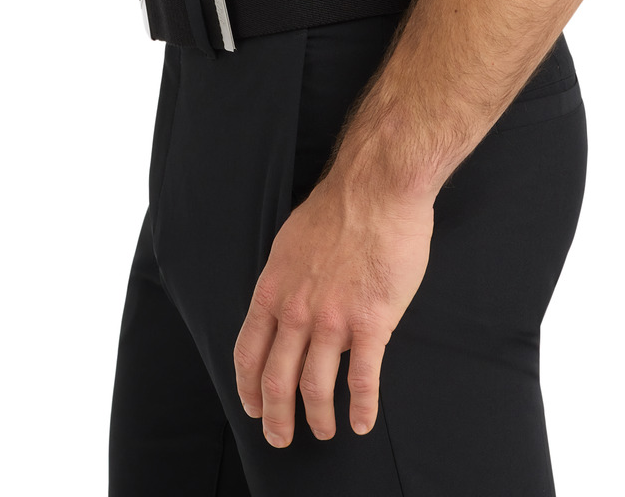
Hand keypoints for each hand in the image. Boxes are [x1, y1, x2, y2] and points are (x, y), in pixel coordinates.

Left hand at [232, 170, 434, 446]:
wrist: (377, 186)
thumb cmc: (338, 208)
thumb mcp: (292, 243)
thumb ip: (288, 281)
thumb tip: (290, 308)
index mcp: (273, 289)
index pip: (248, 351)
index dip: (248, 386)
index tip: (252, 407)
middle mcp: (296, 310)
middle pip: (276, 380)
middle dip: (276, 418)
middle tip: (280, 438)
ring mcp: (333, 319)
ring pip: (316, 387)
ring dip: (318, 418)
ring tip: (324, 432)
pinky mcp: (372, 322)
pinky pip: (363, 379)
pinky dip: (362, 408)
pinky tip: (364, 422)